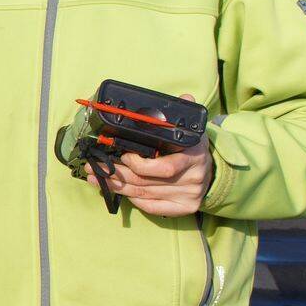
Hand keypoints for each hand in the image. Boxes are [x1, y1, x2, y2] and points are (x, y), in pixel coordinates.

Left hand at [107, 97, 211, 216]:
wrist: (212, 172)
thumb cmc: (191, 148)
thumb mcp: (190, 131)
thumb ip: (182, 115)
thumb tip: (184, 97)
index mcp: (193, 156)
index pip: (164, 167)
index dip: (138, 164)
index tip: (122, 155)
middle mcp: (193, 178)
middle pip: (146, 181)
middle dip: (116, 174)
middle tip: (93, 167)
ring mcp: (189, 195)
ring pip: (144, 194)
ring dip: (116, 186)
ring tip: (95, 177)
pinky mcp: (184, 208)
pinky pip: (152, 208)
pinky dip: (133, 200)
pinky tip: (117, 191)